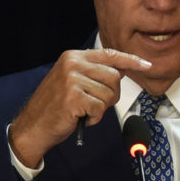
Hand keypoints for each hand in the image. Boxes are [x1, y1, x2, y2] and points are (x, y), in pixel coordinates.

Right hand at [9, 48, 150, 166]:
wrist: (33, 126)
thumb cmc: (56, 107)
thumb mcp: (73, 82)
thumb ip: (94, 73)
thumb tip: (122, 70)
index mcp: (73, 57)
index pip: (109, 54)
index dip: (130, 60)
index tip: (147, 65)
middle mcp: (72, 64)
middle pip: (114, 76)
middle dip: (111, 95)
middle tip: (95, 104)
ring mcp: (72, 80)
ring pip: (109, 93)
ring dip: (102, 108)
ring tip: (84, 110)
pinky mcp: (73, 97)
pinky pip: (100, 108)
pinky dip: (95, 117)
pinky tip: (81, 117)